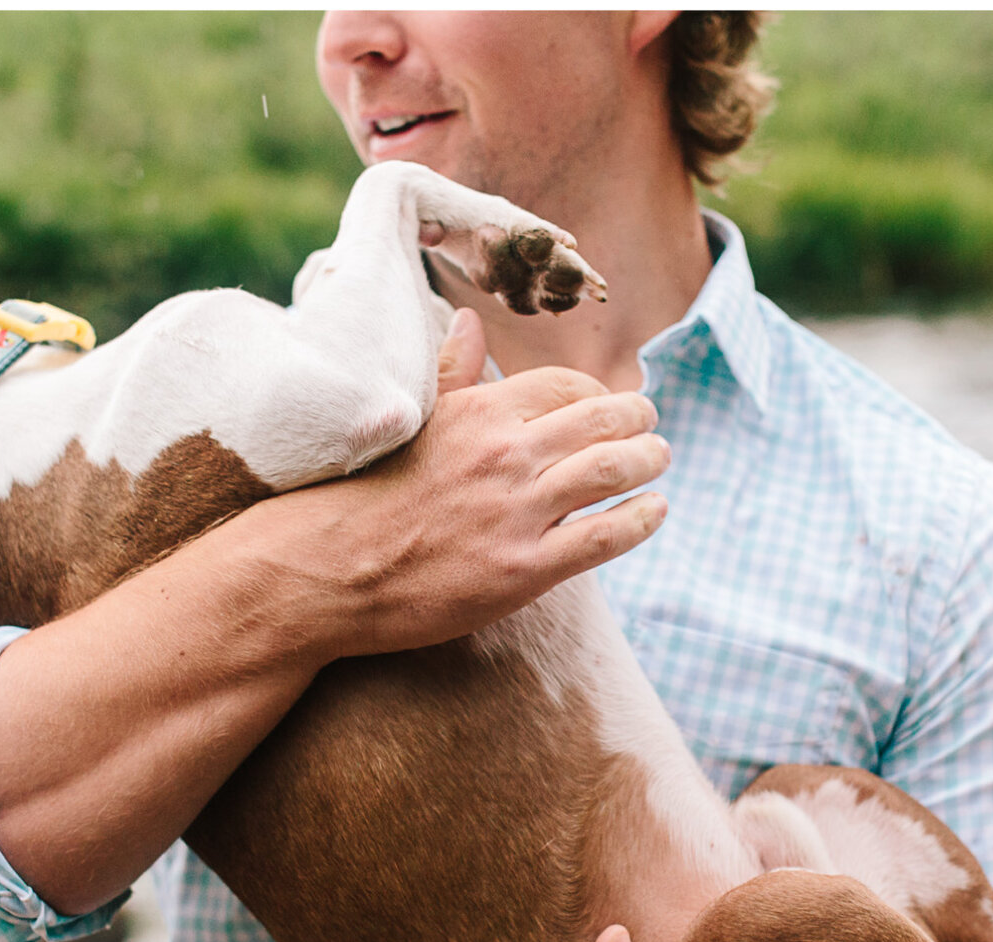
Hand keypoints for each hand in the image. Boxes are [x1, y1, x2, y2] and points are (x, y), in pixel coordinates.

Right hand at [300, 312, 671, 656]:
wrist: (332, 569)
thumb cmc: (368, 496)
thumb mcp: (413, 422)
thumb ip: (453, 375)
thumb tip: (471, 321)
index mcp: (480, 412)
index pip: (566, 385)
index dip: (599, 392)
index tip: (612, 402)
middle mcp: (506, 454)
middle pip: (602, 421)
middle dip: (638, 418)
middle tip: (652, 426)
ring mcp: (518, 513)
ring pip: (613, 471)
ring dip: (649, 461)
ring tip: (660, 460)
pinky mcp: (524, 570)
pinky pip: (604, 536)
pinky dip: (641, 519)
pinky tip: (656, 510)